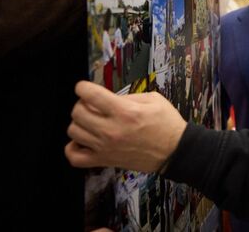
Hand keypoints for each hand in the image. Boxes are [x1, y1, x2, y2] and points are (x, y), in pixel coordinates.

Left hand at [65, 81, 186, 171]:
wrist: (175, 151)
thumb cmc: (167, 124)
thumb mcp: (154, 100)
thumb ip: (128, 97)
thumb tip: (107, 98)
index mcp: (125, 112)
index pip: (91, 95)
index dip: (83, 87)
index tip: (84, 87)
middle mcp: (112, 130)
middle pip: (77, 112)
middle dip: (82, 104)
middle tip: (92, 105)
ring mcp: (106, 147)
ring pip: (74, 131)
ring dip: (79, 123)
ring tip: (91, 122)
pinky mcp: (104, 160)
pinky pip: (75, 157)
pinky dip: (73, 148)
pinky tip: (84, 140)